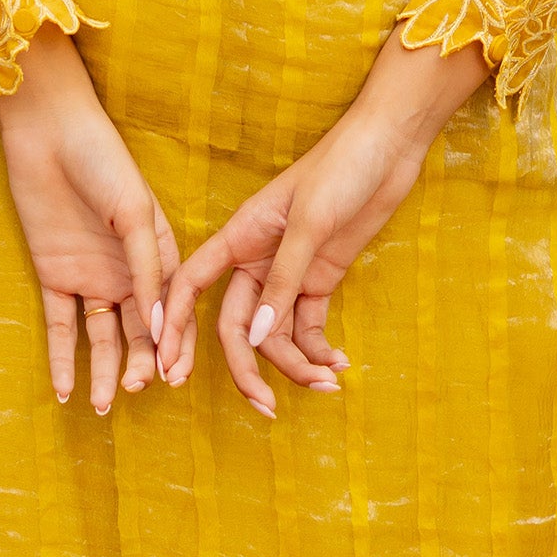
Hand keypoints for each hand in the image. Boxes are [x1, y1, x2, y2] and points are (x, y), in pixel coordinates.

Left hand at [0, 28, 187, 413]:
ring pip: (101, 337)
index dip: (175, 347)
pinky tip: (64, 390)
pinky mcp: (54, 275)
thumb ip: (146, 271)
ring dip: (101, 371)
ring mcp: (91, 276)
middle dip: (137, 366)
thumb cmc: (104, 162)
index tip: (171, 379)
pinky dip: (62, 358)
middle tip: (132, 392)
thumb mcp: (133, 215)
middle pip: (137, 333)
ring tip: (99, 406)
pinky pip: (60, 326)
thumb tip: (157, 328)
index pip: (172, 313)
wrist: (49, 133)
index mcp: (161, 256)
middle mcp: (129, 273)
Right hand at [165, 33, 486, 415]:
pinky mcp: (321, 278)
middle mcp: (257, 260)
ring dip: (297, 365)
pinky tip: (339, 364)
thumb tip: (258, 339)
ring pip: (277, 335)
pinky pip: (309, 326)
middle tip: (267, 409)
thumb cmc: (340, 170)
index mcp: (239, 238)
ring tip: (328, 385)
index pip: (191, 286)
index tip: (170, 369)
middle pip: (238, 327)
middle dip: (249, 370)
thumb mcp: (310, 224)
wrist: (387, 147)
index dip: (175, 326)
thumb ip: (283, 281)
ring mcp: (289, 272)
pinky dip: (320, 349)